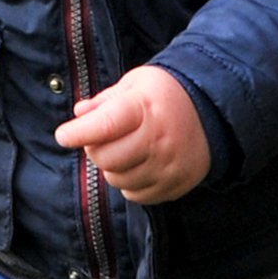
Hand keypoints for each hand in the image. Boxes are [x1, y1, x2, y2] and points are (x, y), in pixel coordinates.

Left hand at [55, 66, 209, 203]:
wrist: (214, 111)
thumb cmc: (167, 94)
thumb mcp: (136, 84)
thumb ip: (105, 100)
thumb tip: (79, 114)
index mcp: (146, 108)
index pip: (104, 126)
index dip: (78, 133)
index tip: (64, 135)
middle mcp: (158, 139)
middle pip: (106, 158)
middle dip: (95, 149)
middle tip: (101, 138)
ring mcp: (168, 166)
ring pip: (118, 180)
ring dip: (113, 167)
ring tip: (125, 148)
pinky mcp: (174, 185)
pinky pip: (135, 194)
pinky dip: (130, 182)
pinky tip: (139, 163)